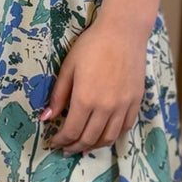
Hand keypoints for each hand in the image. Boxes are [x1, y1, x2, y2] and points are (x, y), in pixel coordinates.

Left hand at [38, 14, 146, 153]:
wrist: (123, 32)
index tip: (54, 142)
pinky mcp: (136, 101)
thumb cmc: (91, 45)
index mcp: (85, 99)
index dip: (61, 140)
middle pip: (89, 138)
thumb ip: (58, 95)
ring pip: (109, 137)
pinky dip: (114, 136)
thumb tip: (46, 118)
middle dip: (75, 147)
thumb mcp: (68, 67)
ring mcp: (123, 106)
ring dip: (94, 146)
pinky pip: (125, 127)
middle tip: (66, 149)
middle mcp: (105, 107)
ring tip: (84, 146)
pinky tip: (105, 134)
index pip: (71, 131)